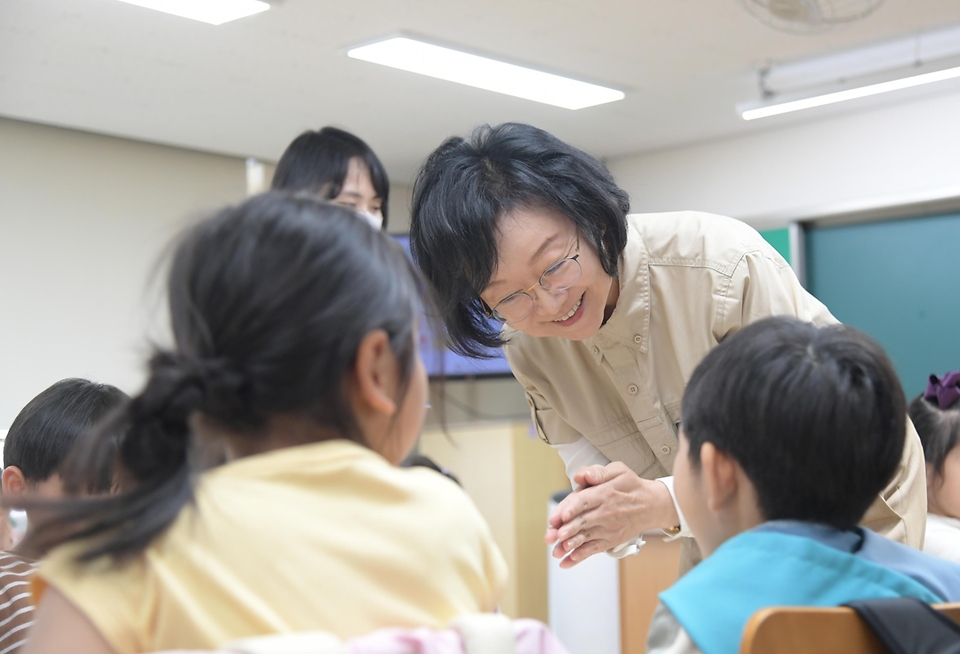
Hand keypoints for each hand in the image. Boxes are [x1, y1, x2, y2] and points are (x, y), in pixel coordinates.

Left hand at [545, 462, 678, 567]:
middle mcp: (605, 513)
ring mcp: (607, 529)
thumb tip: (581, 476)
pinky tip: (567, 562)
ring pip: (585, 538)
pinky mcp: (610, 540)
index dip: (570, 508)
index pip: (584, 501)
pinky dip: (580, 556)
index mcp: (605, 494)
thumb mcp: (619, 471)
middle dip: (565, 530)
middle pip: (582, 522)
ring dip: (569, 545)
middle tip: (551, 536)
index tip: (560, 516)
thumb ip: (598, 472)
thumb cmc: (631, 486)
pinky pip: (593, 549)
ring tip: (556, 551)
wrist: (653, 506)